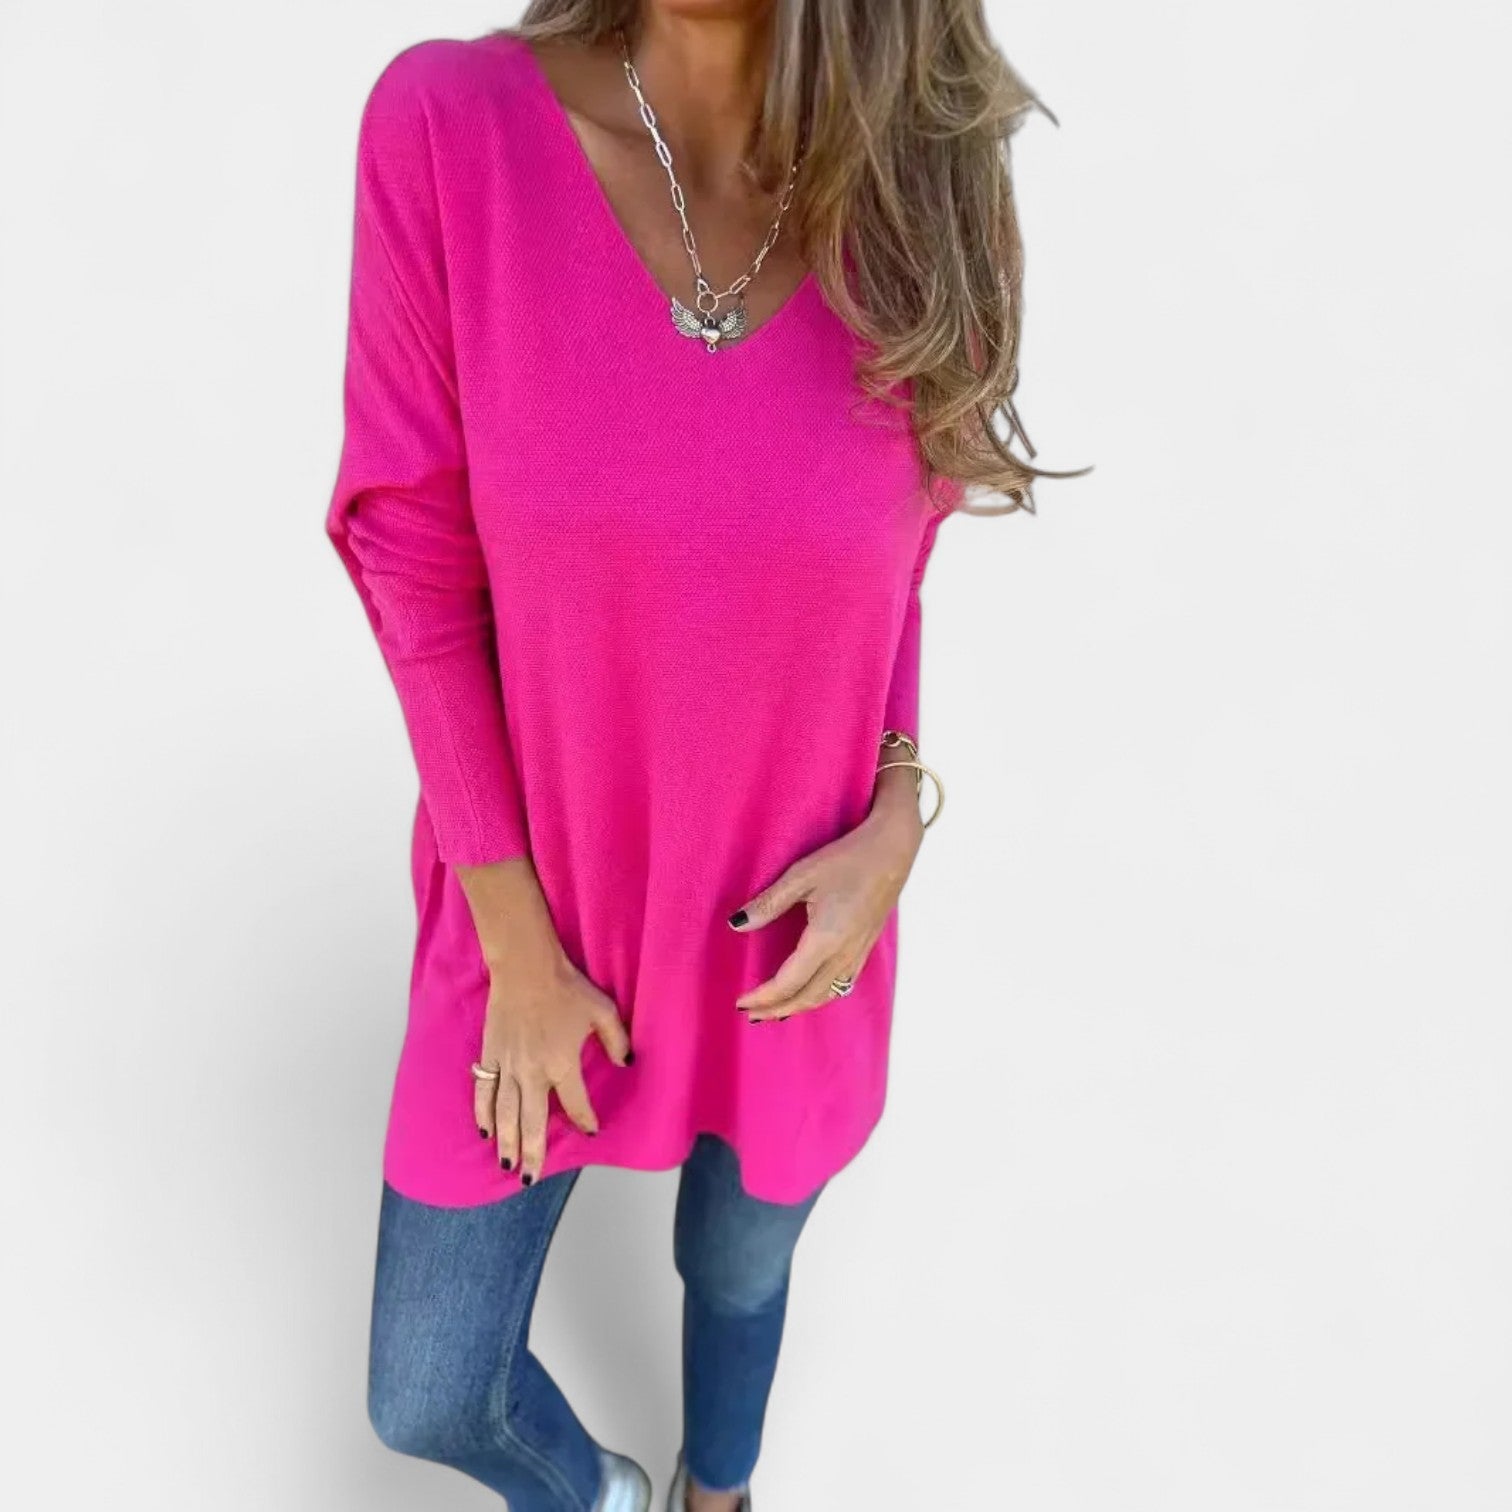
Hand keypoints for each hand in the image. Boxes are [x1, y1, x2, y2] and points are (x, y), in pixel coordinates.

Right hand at [474, 951, 631, 1182]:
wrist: (526, 967)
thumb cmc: (567, 988)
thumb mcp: (603, 1011)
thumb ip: (617, 1040)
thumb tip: (626, 1063)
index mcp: (562, 1064)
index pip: (576, 1104)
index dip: (585, 1120)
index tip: (590, 1131)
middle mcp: (533, 1072)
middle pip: (531, 1121)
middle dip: (533, 1152)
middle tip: (530, 1178)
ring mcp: (507, 1065)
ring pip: (504, 1112)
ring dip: (506, 1141)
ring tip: (507, 1164)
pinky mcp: (490, 1054)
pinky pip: (484, 1090)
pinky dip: (482, 1112)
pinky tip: (484, 1130)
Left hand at [730, 798, 923, 1022]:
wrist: (893, 850)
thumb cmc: (847, 858)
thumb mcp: (801, 875)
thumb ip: (768, 904)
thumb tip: (737, 925)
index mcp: (825, 939)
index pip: (788, 982)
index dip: (763, 997)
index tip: (741, 1002)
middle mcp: (844, 954)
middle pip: (807, 996)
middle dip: (777, 1009)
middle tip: (751, 1015)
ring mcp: (858, 953)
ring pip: (826, 995)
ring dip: (799, 1007)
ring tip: (776, 1011)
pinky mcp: (866, 947)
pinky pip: (842, 985)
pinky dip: (820, 997)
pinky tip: (811, 992)